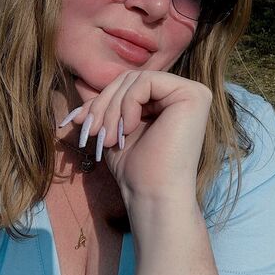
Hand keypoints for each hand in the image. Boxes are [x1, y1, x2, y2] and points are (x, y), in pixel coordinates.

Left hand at [60, 70, 211, 201]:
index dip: (102, 101)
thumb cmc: (135, 167)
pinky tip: (129, 129)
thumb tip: (80, 85)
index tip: (84, 124)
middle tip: (93, 130)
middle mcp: (185, 92)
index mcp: (170, 98)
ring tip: (109, 136)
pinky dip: (128, 104)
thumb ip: (105, 102)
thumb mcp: (114, 126)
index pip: (128, 83)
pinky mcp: (194, 95)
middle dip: (104, 104)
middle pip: (131, 78)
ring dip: (112, 108)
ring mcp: (193, 92)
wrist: (153, 196)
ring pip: (135, 79)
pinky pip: (146, 82)